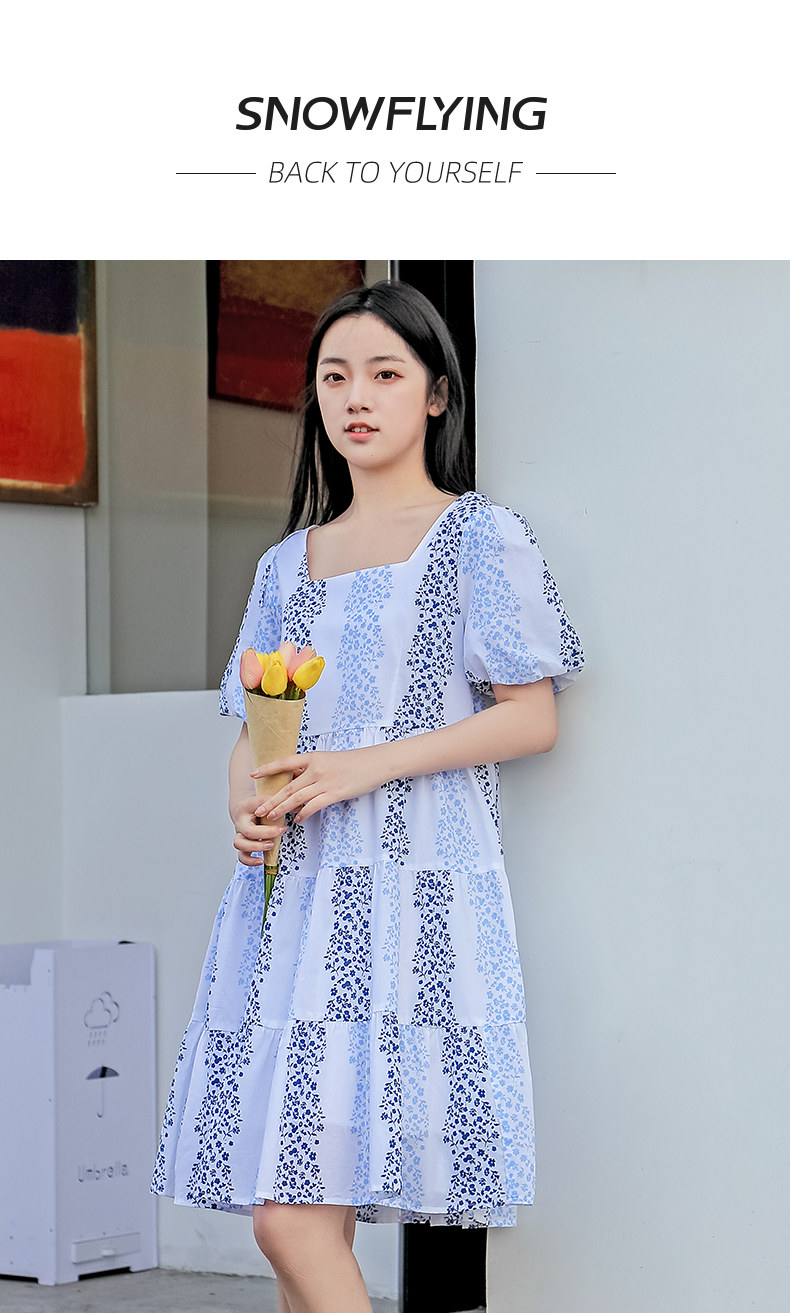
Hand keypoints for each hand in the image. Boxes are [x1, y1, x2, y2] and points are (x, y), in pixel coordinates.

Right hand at [229, 792, 287, 866]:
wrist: (243, 809)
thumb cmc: (256, 804)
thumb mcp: (266, 799)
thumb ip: (280, 802)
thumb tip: (299, 807)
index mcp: (244, 813)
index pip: (252, 825)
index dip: (268, 830)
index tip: (283, 828)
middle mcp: (239, 825)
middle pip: (243, 836)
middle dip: (262, 840)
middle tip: (275, 840)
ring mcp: (240, 836)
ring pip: (240, 846)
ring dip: (255, 849)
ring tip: (270, 847)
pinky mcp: (243, 845)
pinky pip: (242, 856)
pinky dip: (250, 861)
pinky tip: (261, 861)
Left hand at [252, 748, 386, 823]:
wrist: (374, 763)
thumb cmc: (352, 762)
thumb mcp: (327, 759)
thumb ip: (311, 768)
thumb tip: (295, 778)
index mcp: (312, 757)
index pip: (285, 762)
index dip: (268, 768)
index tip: (253, 774)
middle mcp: (316, 769)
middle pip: (288, 786)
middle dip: (271, 799)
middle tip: (258, 809)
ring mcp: (325, 781)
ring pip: (297, 797)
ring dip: (283, 808)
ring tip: (272, 817)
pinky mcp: (335, 793)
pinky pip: (314, 805)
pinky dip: (304, 813)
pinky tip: (297, 819)